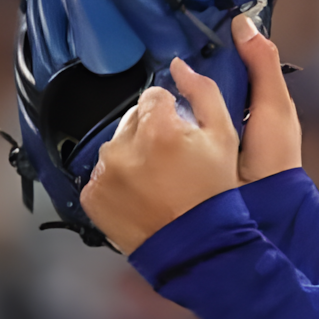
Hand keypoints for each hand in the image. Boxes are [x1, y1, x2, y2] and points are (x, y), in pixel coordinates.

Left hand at [80, 20, 302, 253]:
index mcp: (157, 128)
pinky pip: (102, 177)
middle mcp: (124, 147)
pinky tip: (140, 198)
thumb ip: (204, 93)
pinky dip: (116, 184)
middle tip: (172, 165)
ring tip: (157, 185)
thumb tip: (179, 67)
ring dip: (132, 159)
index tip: (181, 137)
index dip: (171, 115)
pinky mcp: (94, 196)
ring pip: (116, 149)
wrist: (199, 251)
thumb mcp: (225, 139)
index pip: (154, 97)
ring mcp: (106, 174)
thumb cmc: (215, 199)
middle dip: (150, 136)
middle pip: (133, 121)